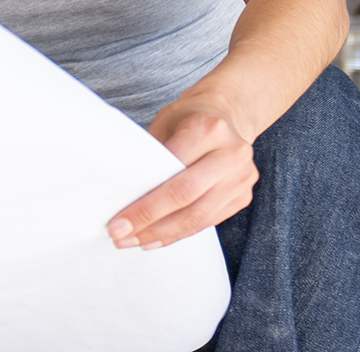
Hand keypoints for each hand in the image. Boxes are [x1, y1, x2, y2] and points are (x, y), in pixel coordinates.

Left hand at [108, 98, 257, 249]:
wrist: (226, 116)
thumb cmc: (188, 120)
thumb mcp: (165, 124)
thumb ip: (151, 156)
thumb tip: (123, 198)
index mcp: (208, 129)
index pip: (171, 171)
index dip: (143, 202)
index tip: (117, 222)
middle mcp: (231, 154)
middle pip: (186, 197)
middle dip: (150, 221)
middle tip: (120, 238)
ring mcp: (242, 177)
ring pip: (198, 216)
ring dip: (163, 234)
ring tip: (135, 242)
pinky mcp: (242, 196)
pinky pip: (208, 221)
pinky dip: (180, 233)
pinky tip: (157, 238)